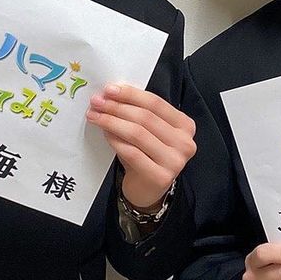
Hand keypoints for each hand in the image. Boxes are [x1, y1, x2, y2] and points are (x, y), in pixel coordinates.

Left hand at [86, 84, 196, 207]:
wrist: (148, 189)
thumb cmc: (146, 155)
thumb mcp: (149, 131)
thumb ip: (138, 113)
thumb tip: (110, 95)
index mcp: (185, 125)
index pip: (156, 103)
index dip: (131, 94)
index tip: (109, 89)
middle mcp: (185, 143)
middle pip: (146, 117)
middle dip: (117, 107)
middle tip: (96, 102)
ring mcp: (175, 162)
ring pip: (137, 133)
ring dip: (112, 121)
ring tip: (95, 116)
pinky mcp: (161, 177)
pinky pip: (132, 153)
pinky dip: (115, 140)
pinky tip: (105, 133)